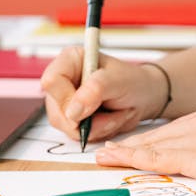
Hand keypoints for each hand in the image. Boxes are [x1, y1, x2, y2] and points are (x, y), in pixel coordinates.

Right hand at [41, 47, 168, 142]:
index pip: (52, 81)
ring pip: (66, 126)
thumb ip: (95, 90)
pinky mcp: (70, 118)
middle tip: (114, 111)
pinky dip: (97, 132)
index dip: (68, 99)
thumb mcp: (119, 81)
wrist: (143, 97)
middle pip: (57, 111)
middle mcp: (63, 80)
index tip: (91, 106)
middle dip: (89, 119)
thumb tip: (72, 111)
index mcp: (70, 60)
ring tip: (115, 113)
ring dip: (97, 127)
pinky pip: (75, 135)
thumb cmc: (133, 82)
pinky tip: (110, 120)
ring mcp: (64, 101)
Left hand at [96, 104, 195, 186]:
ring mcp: (195, 137)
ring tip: (103, 157)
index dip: (152, 138)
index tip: (136, 145)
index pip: (174, 128)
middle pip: (158, 135)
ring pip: (152, 145)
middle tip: (108, 151)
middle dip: (132, 144)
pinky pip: (157, 159)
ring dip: (125, 153)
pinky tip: (117, 160)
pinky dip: (133, 159)